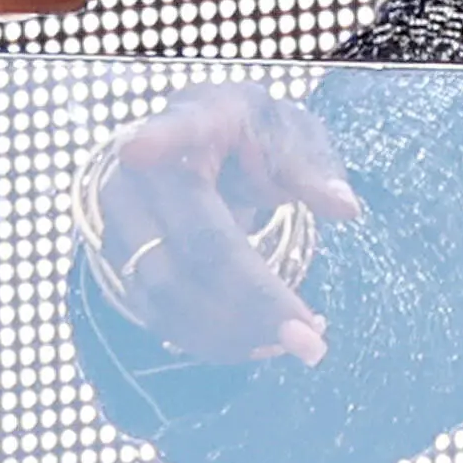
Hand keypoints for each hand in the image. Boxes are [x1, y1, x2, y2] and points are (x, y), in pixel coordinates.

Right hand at [80, 85, 350, 363]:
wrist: (200, 153)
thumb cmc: (254, 140)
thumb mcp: (291, 136)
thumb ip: (312, 168)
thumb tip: (344, 207)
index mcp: (196, 118)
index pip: (175, 127)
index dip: (157, 138)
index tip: (138, 149)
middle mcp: (143, 170)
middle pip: (192, 240)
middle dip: (253, 298)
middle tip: (312, 343)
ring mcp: (120, 219)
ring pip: (167, 289)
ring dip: (235, 330)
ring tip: (298, 344)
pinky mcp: (118, 262)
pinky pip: (157, 314)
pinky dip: (211, 339)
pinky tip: (260, 344)